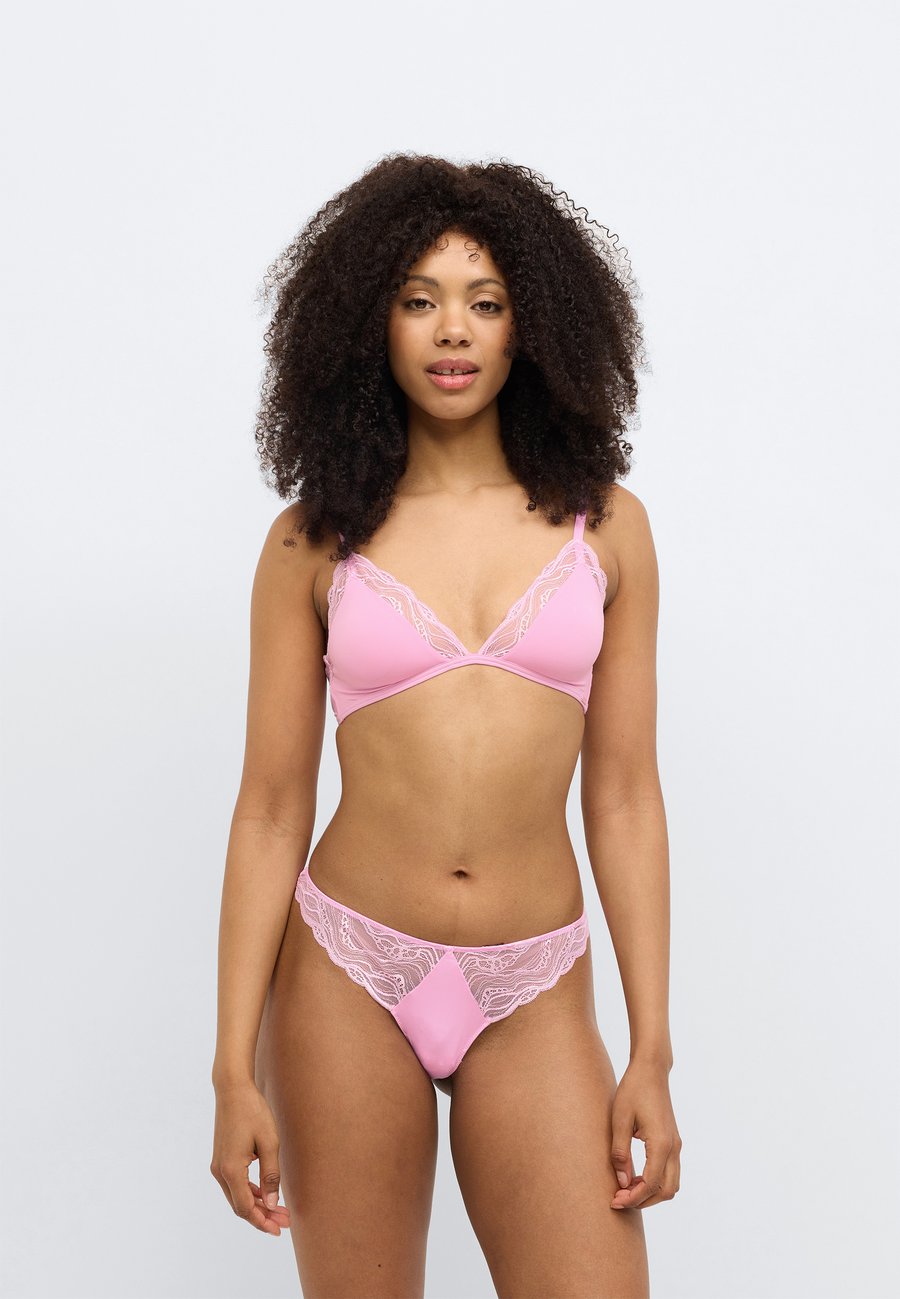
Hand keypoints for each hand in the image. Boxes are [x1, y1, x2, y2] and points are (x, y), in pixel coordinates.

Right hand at [210, 1079, 291, 1236]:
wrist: (233, 1089)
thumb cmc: (253, 1112)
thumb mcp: (269, 1142)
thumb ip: (271, 1175)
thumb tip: (273, 1204)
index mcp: (231, 1170)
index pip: (246, 1208)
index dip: (263, 1221)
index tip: (279, 1229)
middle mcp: (220, 1171)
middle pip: (240, 1206)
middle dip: (262, 1216)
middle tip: (285, 1222)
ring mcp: (218, 1166)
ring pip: (237, 1196)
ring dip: (257, 1205)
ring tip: (279, 1211)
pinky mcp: (221, 1159)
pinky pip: (235, 1184)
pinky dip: (250, 1192)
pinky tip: (266, 1194)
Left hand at [609, 1059, 680, 1209]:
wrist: (651, 1070)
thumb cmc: (633, 1090)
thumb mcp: (620, 1121)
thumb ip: (621, 1153)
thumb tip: (622, 1183)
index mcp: (661, 1143)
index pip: (650, 1184)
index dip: (633, 1198)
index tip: (614, 1200)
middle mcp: (673, 1147)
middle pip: (666, 1191)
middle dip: (643, 1200)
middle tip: (620, 1199)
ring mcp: (676, 1144)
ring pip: (671, 1184)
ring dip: (651, 1193)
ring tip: (627, 1189)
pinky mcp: (673, 1141)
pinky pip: (670, 1171)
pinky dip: (656, 1181)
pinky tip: (636, 1176)